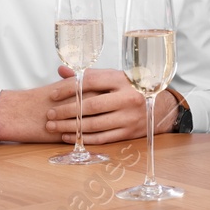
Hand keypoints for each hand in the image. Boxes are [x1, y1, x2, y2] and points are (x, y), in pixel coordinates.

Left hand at [43, 65, 165, 142]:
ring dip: (70, 127)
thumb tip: (62, 71)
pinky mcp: (129, 132)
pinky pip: (101, 138)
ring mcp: (130, 117)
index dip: (69, 88)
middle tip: (49, 114)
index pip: (91, 81)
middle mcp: (128, 97)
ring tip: (53, 126)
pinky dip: (82, 138)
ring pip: (94, 124)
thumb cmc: (130, 89)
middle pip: (91, 106)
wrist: (159, 108)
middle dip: (66, 111)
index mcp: (123, 79)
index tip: (53, 95)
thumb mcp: (114, 78)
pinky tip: (68, 136)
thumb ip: (89, 75)